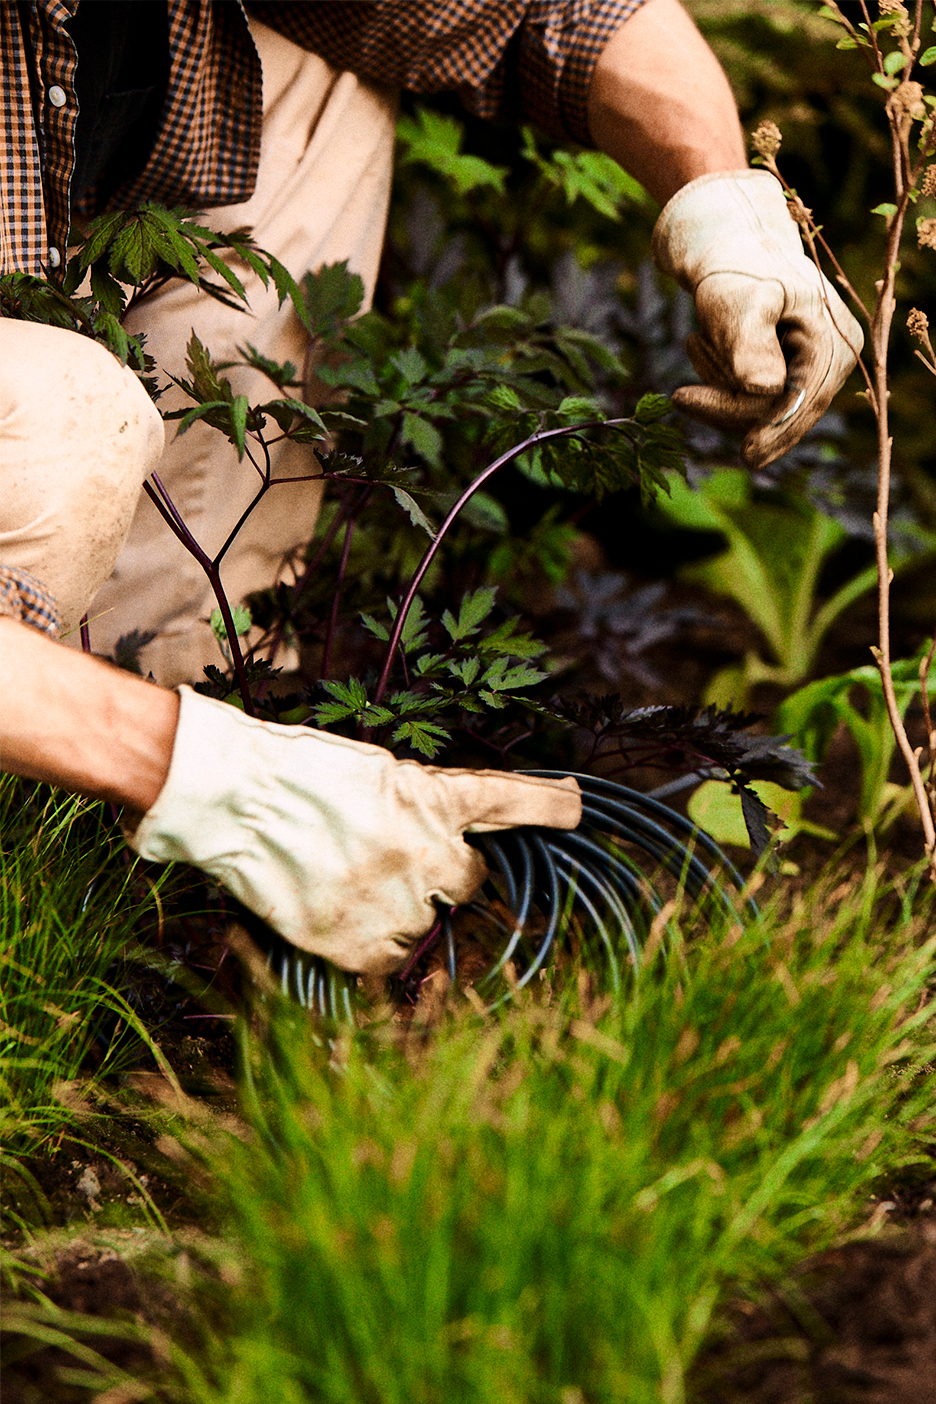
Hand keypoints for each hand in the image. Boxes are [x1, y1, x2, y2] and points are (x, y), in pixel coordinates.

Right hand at [127, 688, 581, 973]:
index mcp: (432, 797)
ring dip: (406, 913)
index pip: (512, 802)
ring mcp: (393, 900)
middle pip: (472, 883)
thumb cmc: (293, 769)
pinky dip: (374, 948)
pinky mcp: (354, 940)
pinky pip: (389, 963)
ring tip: (352, 884)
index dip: (551, 808)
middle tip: (401, 863)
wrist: (232, 796)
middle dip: (448, 878)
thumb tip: (438, 838)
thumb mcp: (372, 771)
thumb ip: (416, 804)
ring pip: (428, 926)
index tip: (577, 806)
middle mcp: (425, 850)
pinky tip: (343, 918)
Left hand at [652, 170, 862, 468]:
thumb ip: (752, 345)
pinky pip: (752, 400)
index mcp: (834, 341)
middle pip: (782, 412)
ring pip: (761, 410)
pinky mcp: (789, 371)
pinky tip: (701, 344)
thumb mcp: (740, 302)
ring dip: (719, 385)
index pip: (801, 401)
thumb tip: (766, 391)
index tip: (747, 455)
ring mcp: (813, 367)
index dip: (774, 430)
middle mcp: (834, 359)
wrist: (728, 241)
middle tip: (680, 395)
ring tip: (695, 341)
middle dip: (729, 403)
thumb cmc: (734, 265)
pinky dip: (721, 381)